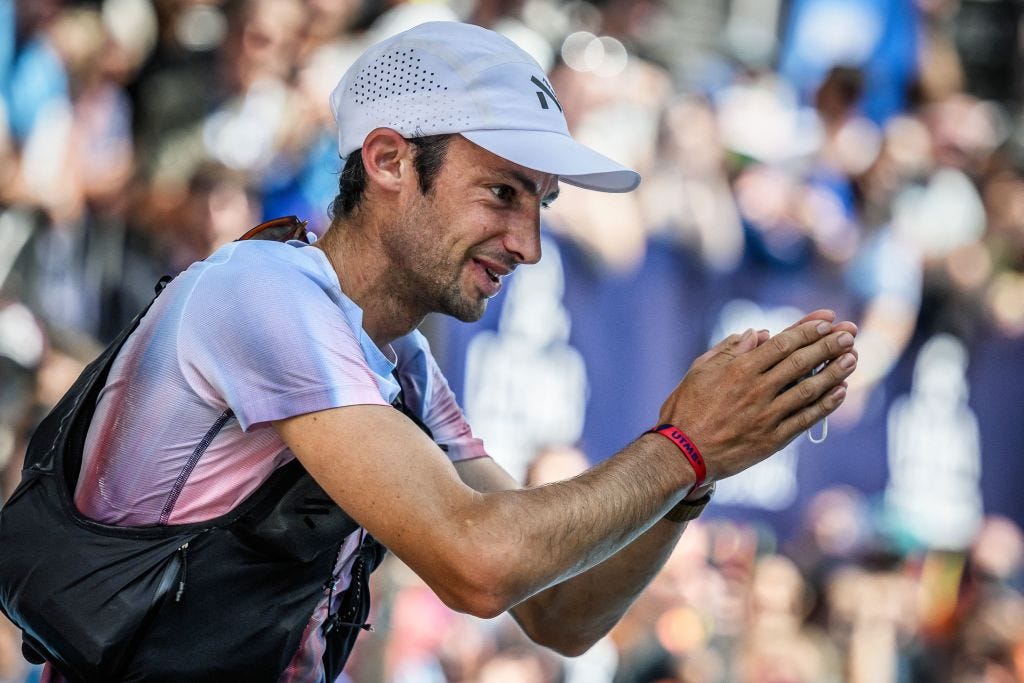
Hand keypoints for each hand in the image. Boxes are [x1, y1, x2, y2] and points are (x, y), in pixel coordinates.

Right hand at [656, 311, 857, 483]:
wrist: (682, 454)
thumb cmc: (685, 409)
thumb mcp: (699, 371)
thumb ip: (727, 350)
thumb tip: (757, 334)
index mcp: (739, 369)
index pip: (782, 344)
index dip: (807, 331)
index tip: (827, 321)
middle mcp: (757, 390)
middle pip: (801, 362)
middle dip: (828, 345)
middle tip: (849, 333)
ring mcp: (767, 416)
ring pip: (809, 390)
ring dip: (834, 373)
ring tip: (853, 358)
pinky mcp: (772, 439)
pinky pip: (805, 419)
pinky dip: (825, 405)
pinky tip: (840, 392)